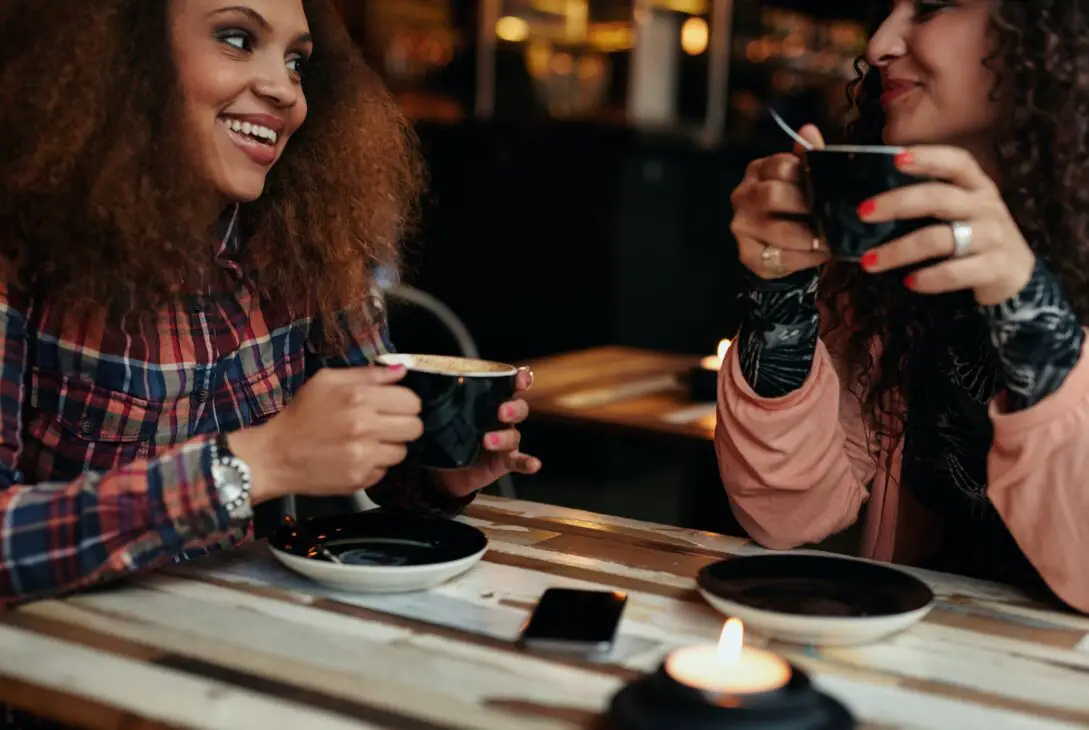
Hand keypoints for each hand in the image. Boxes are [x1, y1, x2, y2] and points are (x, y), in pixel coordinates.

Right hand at [230, 365, 421, 503]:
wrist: (274, 455)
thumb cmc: (300, 415)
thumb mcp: (326, 381)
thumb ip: (368, 374)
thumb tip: (401, 370)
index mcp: (358, 397)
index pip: (412, 401)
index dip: (405, 403)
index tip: (393, 406)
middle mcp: (365, 427)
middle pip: (415, 428)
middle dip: (403, 424)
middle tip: (385, 425)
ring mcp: (364, 456)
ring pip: (403, 451)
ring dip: (389, 446)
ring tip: (367, 442)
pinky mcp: (360, 479)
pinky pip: (385, 470)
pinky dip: (374, 465)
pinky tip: (355, 457)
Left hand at [432, 367, 541, 497]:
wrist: (443, 471)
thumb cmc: (446, 435)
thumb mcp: (442, 414)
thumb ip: (435, 396)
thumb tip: (407, 374)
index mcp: (490, 402)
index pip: (509, 386)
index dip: (520, 380)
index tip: (521, 378)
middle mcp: (502, 420)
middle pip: (518, 408)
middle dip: (512, 408)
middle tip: (499, 412)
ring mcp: (505, 441)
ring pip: (514, 435)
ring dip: (504, 437)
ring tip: (488, 441)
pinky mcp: (504, 462)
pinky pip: (518, 461)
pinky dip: (527, 463)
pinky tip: (533, 464)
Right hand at [730, 124, 829, 279]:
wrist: (785, 247)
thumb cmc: (797, 208)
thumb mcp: (804, 179)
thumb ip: (808, 158)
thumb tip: (808, 130)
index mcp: (758, 171)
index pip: (781, 166)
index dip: (807, 177)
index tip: (826, 188)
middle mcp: (743, 196)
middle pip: (773, 195)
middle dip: (807, 207)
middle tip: (830, 215)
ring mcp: (741, 225)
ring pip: (778, 230)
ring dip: (810, 237)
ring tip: (830, 238)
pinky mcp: (747, 254)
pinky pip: (780, 257)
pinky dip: (805, 258)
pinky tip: (819, 254)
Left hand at [856, 146, 1034, 304]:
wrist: (1015, 275)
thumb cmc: (975, 239)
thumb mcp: (962, 212)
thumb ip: (931, 203)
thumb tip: (874, 203)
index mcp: (977, 187)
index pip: (958, 162)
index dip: (929, 157)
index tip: (896, 158)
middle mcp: (986, 207)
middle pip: (939, 198)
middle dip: (897, 203)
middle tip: (863, 212)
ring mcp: (993, 237)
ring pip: (939, 239)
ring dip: (899, 251)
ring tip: (869, 261)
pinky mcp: (995, 267)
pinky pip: (955, 271)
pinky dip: (929, 278)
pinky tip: (909, 282)